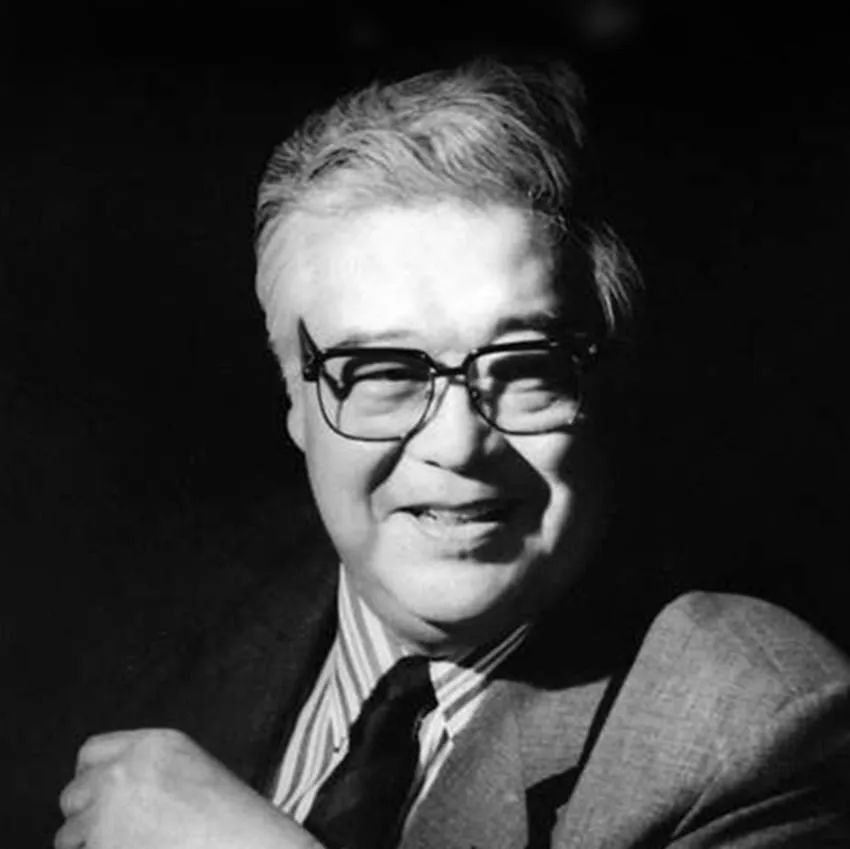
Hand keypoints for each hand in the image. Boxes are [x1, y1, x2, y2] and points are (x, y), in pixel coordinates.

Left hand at [55, 728, 323, 848]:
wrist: (245, 843)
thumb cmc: (229, 816)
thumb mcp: (189, 769)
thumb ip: (147, 767)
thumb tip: (104, 788)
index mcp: (152, 744)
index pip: (91, 752)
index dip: (90, 777)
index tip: (96, 796)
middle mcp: (125, 769)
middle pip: (74, 792)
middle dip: (85, 814)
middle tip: (107, 832)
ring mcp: (110, 809)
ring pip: (70, 832)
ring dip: (88, 843)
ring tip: (124, 847)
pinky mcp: (103, 845)